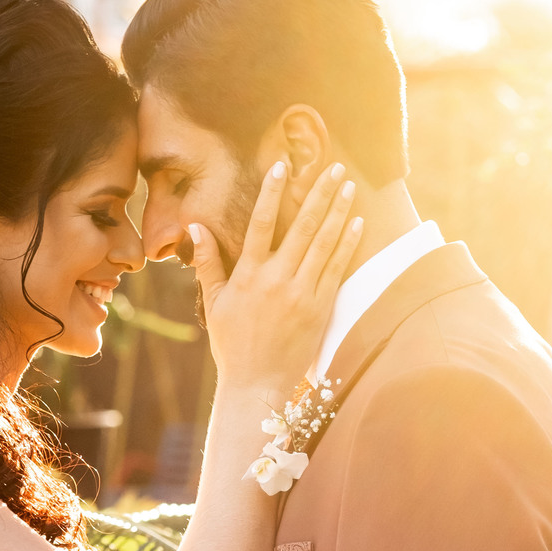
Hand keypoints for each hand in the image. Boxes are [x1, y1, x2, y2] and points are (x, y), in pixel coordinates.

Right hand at [194, 161, 361, 396]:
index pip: (260, 224)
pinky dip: (348, 243)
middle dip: (318, 193)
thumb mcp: (214, 303)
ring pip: (324, 243)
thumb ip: (207, 263)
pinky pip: (336, 269)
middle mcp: (276, 281)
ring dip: (338, 210)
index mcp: (248, 276)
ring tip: (348, 185)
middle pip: (302, 226)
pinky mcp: (320, 309)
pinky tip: (356, 222)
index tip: (281, 166)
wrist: (257, 384)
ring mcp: (301, 294)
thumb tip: (195, 228)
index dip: (272, 193)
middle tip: (332, 166)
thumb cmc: (233, 345)